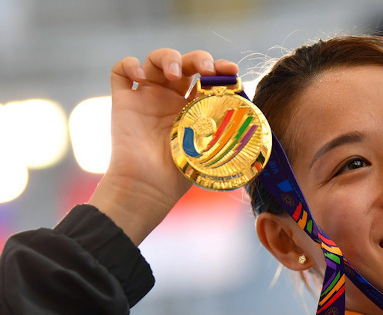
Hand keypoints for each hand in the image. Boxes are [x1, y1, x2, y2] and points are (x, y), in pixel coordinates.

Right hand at [88, 49, 239, 244]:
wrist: (148, 189)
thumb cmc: (180, 176)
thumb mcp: (211, 151)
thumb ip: (229, 135)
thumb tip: (261, 126)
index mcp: (194, 108)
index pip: (208, 78)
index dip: (220, 69)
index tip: (232, 71)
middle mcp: (171, 99)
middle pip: (186, 63)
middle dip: (199, 59)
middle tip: (207, 70)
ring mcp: (147, 98)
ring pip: (156, 60)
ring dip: (168, 57)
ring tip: (177, 74)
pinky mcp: (124, 101)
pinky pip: (121, 71)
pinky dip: (130, 65)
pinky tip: (141, 76)